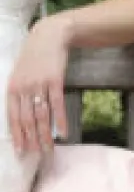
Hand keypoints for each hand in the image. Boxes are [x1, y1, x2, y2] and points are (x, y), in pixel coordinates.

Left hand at [9, 16, 70, 153]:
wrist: (48, 36)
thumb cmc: (34, 57)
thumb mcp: (20, 74)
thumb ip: (20, 94)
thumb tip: (23, 117)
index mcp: (12, 88)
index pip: (12, 117)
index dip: (17, 135)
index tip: (21, 150)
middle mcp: (23, 88)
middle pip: (27, 119)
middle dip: (31, 139)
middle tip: (36, 155)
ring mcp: (39, 84)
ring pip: (41, 115)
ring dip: (45, 134)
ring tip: (49, 149)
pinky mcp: (54, 81)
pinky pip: (57, 105)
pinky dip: (61, 121)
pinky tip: (63, 133)